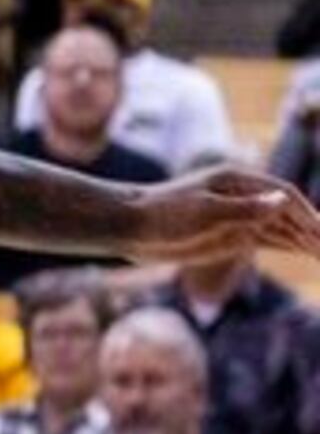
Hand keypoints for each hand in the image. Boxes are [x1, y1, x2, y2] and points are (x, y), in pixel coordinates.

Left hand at [129, 163, 319, 262]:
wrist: (132, 227)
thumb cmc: (164, 214)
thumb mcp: (204, 212)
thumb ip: (245, 208)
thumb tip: (282, 200)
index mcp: (237, 180)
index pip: (284, 195)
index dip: (306, 214)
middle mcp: (244, 196)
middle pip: (289, 212)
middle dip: (313, 229)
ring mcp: (241, 217)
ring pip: (285, 228)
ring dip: (308, 239)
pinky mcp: (234, 235)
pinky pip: (272, 240)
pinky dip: (293, 246)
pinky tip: (310, 253)